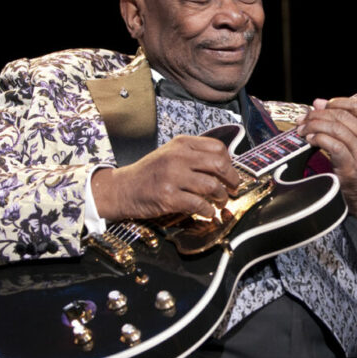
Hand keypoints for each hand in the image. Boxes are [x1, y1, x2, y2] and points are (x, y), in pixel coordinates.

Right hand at [91, 135, 239, 220]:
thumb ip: (194, 155)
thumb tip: (225, 166)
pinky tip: (208, 213)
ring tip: (221, 202)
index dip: (229, 162)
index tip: (230, 173)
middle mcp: (177, 157)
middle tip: (233, 189)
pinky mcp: (168, 197)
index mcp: (181, 144)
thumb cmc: (150, 173)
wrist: (123, 188)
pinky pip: (198, 204)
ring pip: (211, 186)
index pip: (218, 148)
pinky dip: (208, 211)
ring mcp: (172, 176)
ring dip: (221, 197)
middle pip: (219, 165)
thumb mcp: (170, 154)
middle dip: (232, 179)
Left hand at [296, 97, 356, 227]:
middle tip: (304, 118)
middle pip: (343, 117)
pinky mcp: (351, 167)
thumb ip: (342, 120)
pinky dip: (319, 138)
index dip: (336, 102)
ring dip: (315, 126)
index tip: (320, 105)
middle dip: (319, 115)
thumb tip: (318, 102)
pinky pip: (333, 145)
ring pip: (336, 129)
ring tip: (303, 129)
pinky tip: (310, 139)